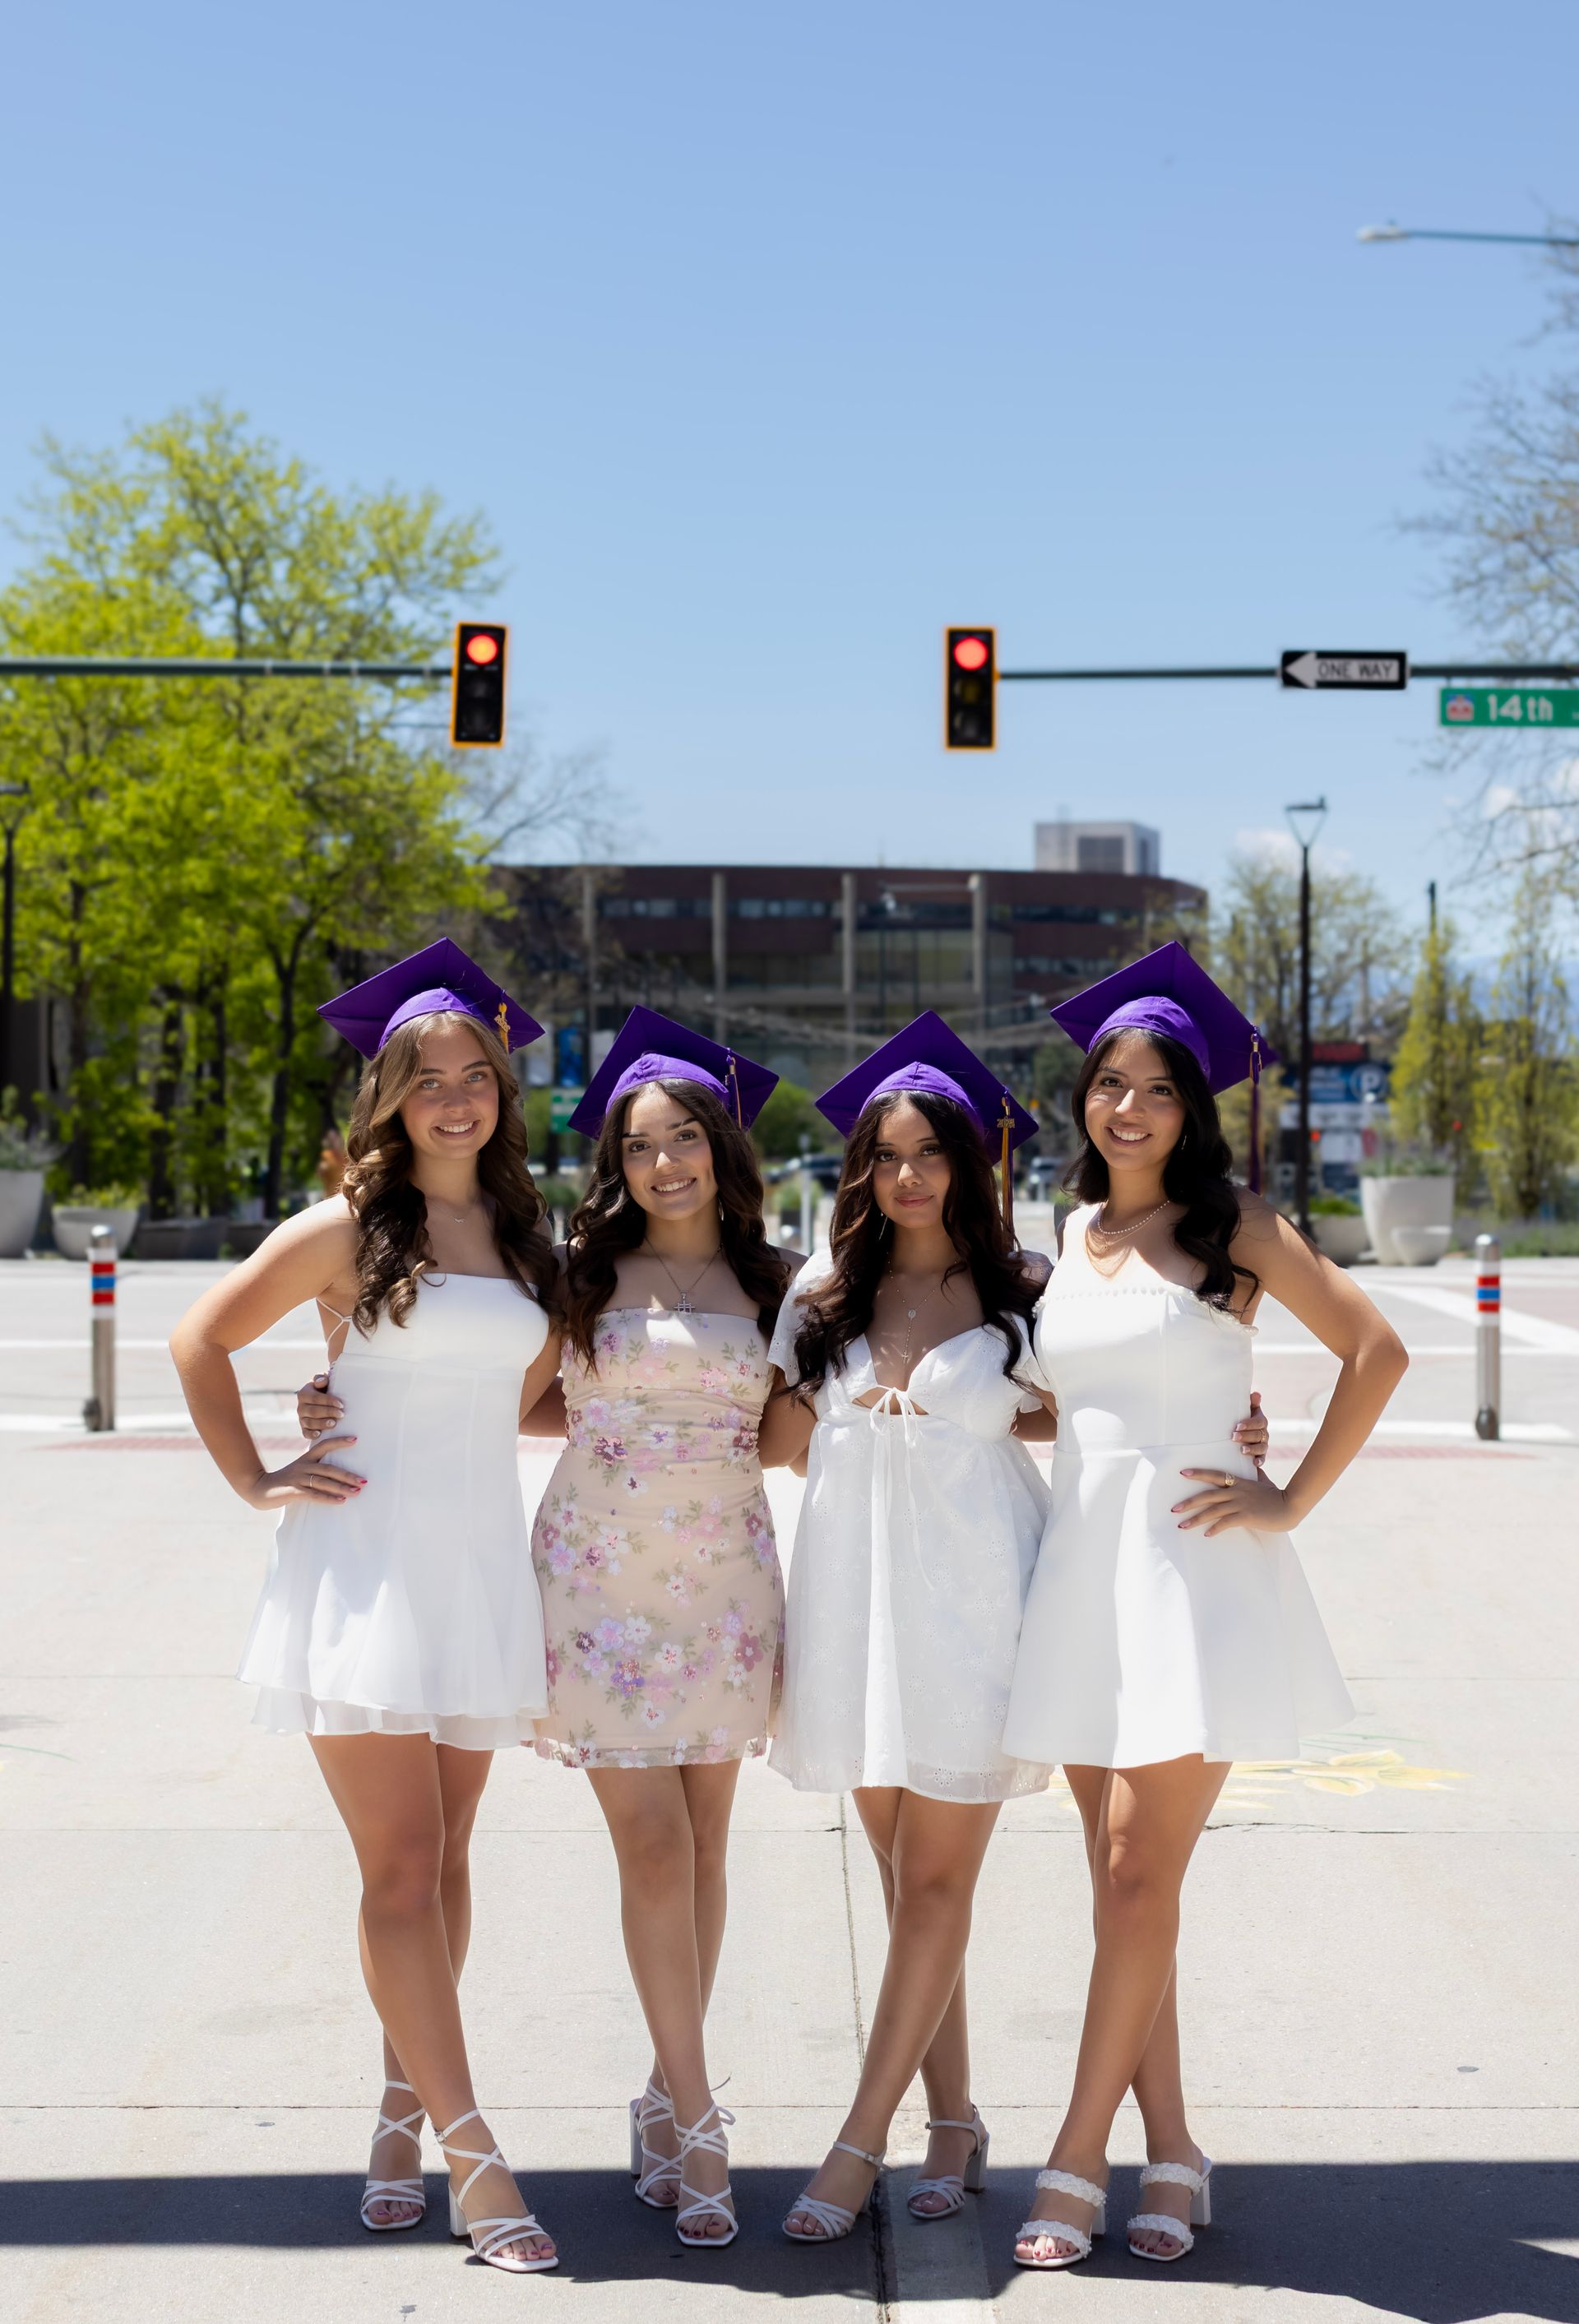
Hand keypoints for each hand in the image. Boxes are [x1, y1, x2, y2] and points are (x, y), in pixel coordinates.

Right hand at [243, 1435, 363, 1511]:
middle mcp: (303, 1466)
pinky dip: (329, 1498)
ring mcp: (298, 1478)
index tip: (356, 1439)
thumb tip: (336, 1471)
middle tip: (364, 1480)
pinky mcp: (293, 1492)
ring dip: (342, 1487)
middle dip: (348, 1475)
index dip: (339, 1441)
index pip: (324, 1446)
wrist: (259, 1488)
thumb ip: (315, 1468)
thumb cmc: (284, 1481)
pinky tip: (341, 1501)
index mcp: (306, 1458)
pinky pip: (314, 1495)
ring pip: (324, 1482)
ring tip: (357, 1491)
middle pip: (329, 1468)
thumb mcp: (299, 1470)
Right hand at [296, 1372, 342, 1438]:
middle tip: (341, 1414)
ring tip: (334, 1424)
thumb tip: (322, 1380)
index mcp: (304, 1394)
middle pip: (313, 1411)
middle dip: (328, 1413)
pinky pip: (305, 1433)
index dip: (328, 1401)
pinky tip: (319, 1434)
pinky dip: (311, 1434)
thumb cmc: (326, 1389)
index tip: (341, 1404)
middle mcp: (300, 1407)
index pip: (315, 1398)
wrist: (324, 1402)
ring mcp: (301, 1419)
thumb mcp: (324, 1382)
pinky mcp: (304, 1429)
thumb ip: (322, 1378)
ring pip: (310, 1423)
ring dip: (322, 1424)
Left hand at [1173, 1464, 1292, 1536]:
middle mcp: (1236, 1491)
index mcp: (1238, 1482)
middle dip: (1188, 1502)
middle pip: (1207, 1495)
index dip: (1198, 1473)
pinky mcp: (1246, 1516)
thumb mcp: (1264, 1481)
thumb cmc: (1277, 1495)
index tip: (1182, 1473)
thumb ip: (1255, 1475)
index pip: (1214, 1475)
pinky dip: (1215, 1529)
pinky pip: (1226, 1523)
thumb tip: (1254, 1465)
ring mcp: (1240, 1503)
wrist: (1290, 1506)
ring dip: (1196, 1519)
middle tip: (1173, 1509)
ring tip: (1182, 1525)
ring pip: (1213, 1511)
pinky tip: (1206, 1534)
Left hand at [1232, 1389, 1268, 1467]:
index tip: (1237, 1426)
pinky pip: (1263, 1458)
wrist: (1239, 1432)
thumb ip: (1250, 1403)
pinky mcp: (1260, 1455)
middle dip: (1246, 1436)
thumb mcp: (1244, 1410)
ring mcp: (1263, 1444)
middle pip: (1258, 1435)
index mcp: (1260, 1421)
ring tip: (1242, 1450)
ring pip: (1261, 1447)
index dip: (1249, 1424)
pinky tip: (1254, 1463)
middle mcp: (1264, 1433)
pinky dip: (1260, 1461)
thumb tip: (1256, 1394)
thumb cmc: (1240, 1418)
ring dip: (1252, 1449)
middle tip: (1233, 1437)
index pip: (1258, 1422)